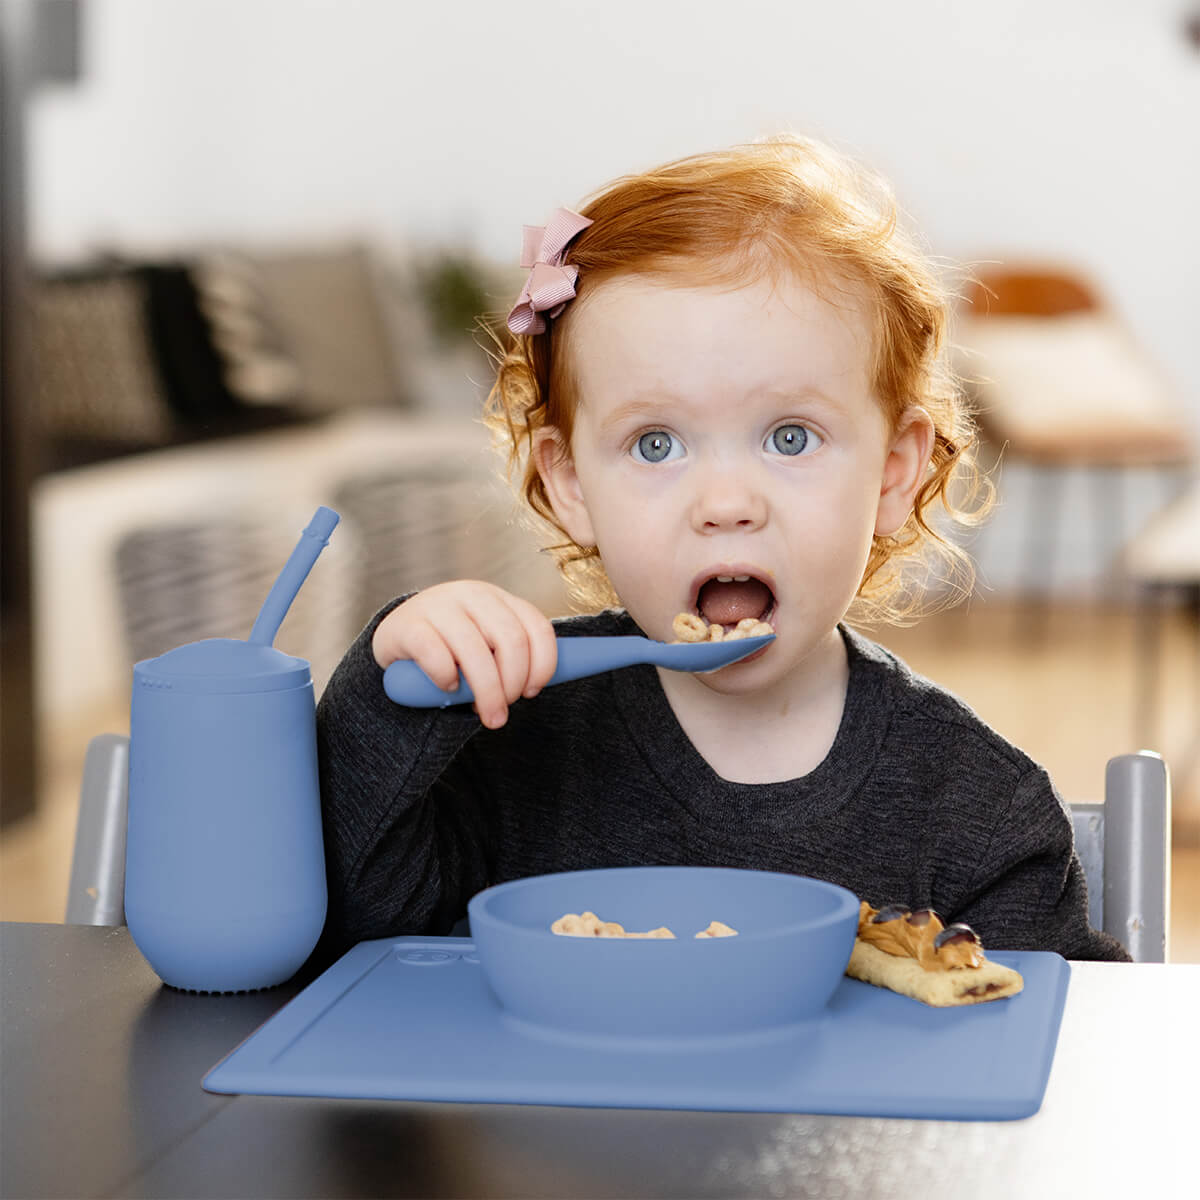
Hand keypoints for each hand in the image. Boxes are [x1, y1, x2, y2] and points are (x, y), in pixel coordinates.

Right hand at [372, 581, 557, 728]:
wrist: (397, 637)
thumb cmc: (451, 647)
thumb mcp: (486, 643)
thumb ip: (512, 656)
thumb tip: (539, 686)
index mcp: (498, 598)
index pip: (537, 627)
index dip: (543, 664)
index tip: (532, 692)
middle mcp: (472, 595)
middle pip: (511, 640)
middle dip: (512, 685)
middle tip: (503, 711)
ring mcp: (439, 606)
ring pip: (476, 652)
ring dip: (487, 692)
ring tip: (487, 715)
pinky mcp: (409, 625)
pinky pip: (436, 655)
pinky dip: (447, 679)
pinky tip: (449, 687)